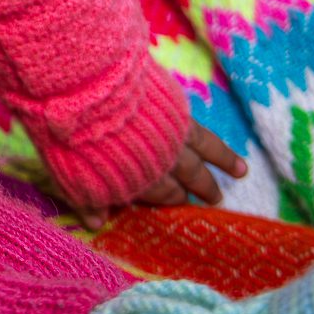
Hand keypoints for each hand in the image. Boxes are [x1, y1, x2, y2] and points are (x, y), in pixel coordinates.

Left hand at [75, 122, 248, 228]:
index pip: (163, 196)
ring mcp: (172, 132)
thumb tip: (97, 224)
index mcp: (140, 179)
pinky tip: (214, 139)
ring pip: (204, 150)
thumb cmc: (72, 135)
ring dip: (223, 162)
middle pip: (188, 177)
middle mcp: (164, 160)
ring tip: (241, 172)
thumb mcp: (71, 176)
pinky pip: (198, 126)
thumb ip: (87, 200)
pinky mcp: (173, 106)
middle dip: (202, 189)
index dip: (172, 202)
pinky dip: (211, 137)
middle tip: (216, 200)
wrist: (87, 89)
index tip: (183, 208)